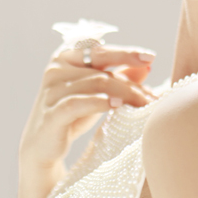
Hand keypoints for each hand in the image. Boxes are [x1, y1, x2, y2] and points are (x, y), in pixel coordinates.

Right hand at [19, 43, 156, 169]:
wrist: (44, 147)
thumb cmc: (74, 113)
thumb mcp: (98, 92)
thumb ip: (119, 76)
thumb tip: (147, 66)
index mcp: (66, 57)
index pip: (101, 51)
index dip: (126, 52)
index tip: (150, 57)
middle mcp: (56, 69)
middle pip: (103, 71)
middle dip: (132, 84)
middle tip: (153, 96)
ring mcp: (51, 91)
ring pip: (96, 85)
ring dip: (124, 94)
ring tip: (143, 104)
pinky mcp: (51, 113)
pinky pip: (78, 103)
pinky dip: (100, 102)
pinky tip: (117, 105)